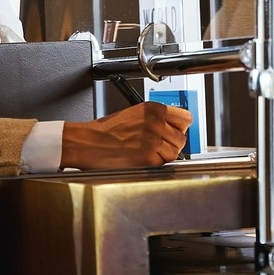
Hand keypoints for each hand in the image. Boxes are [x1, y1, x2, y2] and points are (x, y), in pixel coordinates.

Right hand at [60, 102, 192, 168]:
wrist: (88, 142)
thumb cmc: (106, 130)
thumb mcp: (135, 114)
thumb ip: (156, 119)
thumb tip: (173, 128)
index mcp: (154, 109)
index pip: (185, 118)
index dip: (180, 128)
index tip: (175, 132)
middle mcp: (156, 123)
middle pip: (182, 138)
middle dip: (171, 144)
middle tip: (156, 146)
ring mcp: (153, 141)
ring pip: (174, 153)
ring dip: (163, 156)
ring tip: (146, 153)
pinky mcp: (148, 158)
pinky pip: (163, 164)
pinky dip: (154, 165)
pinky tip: (140, 159)